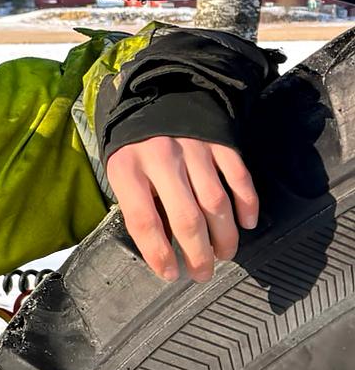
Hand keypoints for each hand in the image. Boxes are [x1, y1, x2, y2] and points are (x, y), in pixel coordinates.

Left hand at [105, 136, 258, 282]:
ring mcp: (194, 150)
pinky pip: (238, 178)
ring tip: (224, 255)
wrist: (159, 95)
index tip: (169, 273)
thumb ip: (140, 204)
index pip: (144, 220)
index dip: (157, 252)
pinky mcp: (220, 143)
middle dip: (197, 253)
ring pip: (215, 202)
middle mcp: (162, 159)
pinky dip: (247, 204)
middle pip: (185, 217)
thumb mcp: (122, 172)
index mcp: (128, 169)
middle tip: (202, 273)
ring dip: (224, 235)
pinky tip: (246, 224)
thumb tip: (164, 247)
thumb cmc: (136, 146)